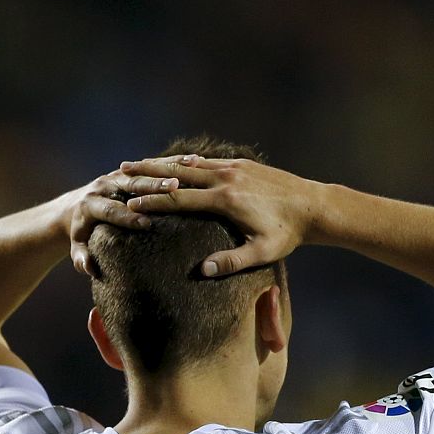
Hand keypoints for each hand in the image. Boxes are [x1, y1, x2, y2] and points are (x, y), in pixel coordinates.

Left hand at [66, 169, 181, 276]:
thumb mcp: (77, 247)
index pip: (111, 210)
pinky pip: (152, 165)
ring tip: (191, 168)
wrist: (75, 208)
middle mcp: (104, 185)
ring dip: (168, 169)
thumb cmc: (81, 233)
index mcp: (91, 204)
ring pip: (144, 170)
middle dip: (153, 186)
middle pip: (130, 184)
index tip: (146, 223)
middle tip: (174, 188)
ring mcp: (117, 176)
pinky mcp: (129, 171)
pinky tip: (194, 161)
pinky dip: (173, 163)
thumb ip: (80, 258)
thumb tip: (88, 268)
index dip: (128, 216)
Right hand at [117, 153, 317, 275]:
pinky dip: (186, 162)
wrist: (314, 206)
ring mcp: (233, 168)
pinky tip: (175, 163)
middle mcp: (225, 179)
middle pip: (176, 174)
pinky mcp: (242, 164)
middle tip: (119, 171)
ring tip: (138, 163)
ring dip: (162, 164)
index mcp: (225, 200)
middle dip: (146, 174)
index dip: (152, 202)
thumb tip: (201, 271)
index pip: (179, 200)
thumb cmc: (288, 234)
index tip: (128, 204)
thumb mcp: (262, 252)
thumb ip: (231, 262)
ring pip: (189, 164)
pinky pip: (207, 161)